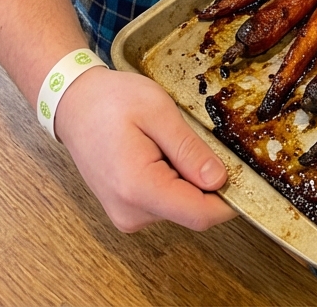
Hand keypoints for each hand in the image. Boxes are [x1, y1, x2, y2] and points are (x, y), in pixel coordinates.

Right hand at [54, 66, 234, 231]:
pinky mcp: (127, 210)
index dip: (229, 198)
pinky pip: (164, 201)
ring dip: (186, 176)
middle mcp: (131, 213)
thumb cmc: (111, 101)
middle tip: (187, 135)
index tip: (243, 172)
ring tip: (163, 139)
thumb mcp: (157, 111)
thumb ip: (189, 148)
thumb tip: (219, 180)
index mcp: (138, 188)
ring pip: (179, 205)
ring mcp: (127, 216)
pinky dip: (171, 178)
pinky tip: (155, 150)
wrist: (73, 104)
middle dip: (203, 177)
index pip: (200, 214)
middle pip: (192, 208)